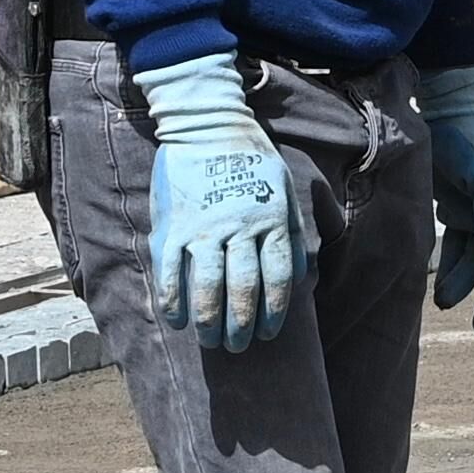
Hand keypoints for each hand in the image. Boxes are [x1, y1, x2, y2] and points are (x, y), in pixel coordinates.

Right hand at [138, 57, 300, 352]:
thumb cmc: (254, 160)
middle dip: (241, 325)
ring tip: (210, 341)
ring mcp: (204, 227)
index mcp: (271, 219)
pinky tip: (178, 320)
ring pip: (207, 286)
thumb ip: (294, 234)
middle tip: (237, 346)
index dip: (274, 311)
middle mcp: (240, 227)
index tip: (268, 333)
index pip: (277, 278)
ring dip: (209, 320)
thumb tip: (302, 278)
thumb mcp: (286, 190)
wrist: (208, 126)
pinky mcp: (174, 225)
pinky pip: (172, 271)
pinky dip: (174, 300)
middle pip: (242, 288)